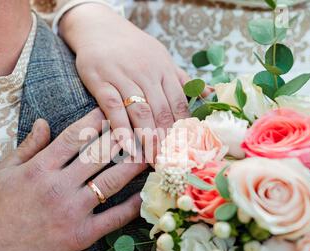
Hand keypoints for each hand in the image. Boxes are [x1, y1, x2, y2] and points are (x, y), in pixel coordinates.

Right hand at [0, 109, 146, 250]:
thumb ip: (27, 146)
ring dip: (132, 165)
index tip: (110, 110)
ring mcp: (72, 211)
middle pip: (98, 155)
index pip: (74, 137)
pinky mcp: (82, 235)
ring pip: (110, 182)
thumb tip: (43, 122)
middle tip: (139, 125)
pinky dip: (132, 206)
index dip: (95, 120)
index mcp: (39, 169)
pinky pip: (113, 218)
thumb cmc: (0, 209)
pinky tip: (145, 193)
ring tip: (149, 152)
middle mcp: (59, 187)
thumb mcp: (3, 172)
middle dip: (121, 137)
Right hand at [60, 4, 190, 161]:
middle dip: (168, 140)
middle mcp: (147, 73)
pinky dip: (121, 129)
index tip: (187, 151)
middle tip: (171, 163)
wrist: (99, 28)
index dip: (184, 130)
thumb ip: (182, 79)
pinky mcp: (101, 80)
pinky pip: (113, 108)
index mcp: (164, 69)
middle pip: (162, 112)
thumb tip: (211, 95)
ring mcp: (123, 76)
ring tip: (153, 160)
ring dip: (148, 138)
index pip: (179, 104)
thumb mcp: (161, 58)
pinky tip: (127, 147)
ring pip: (141, 112)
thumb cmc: (133, 48)